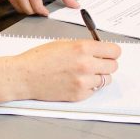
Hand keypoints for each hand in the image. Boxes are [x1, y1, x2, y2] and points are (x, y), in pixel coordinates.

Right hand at [0, 39, 120, 104]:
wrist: (25, 76)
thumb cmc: (40, 58)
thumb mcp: (64, 43)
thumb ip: (84, 46)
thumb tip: (100, 49)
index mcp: (83, 48)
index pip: (114, 51)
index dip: (112, 51)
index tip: (109, 53)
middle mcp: (86, 65)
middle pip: (113, 66)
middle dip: (107, 63)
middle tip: (98, 62)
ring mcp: (83, 82)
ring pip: (106, 80)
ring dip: (99, 76)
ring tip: (85, 73)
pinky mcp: (79, 95)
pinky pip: (94, 90)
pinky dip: (89, 87)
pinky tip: (76, 81)